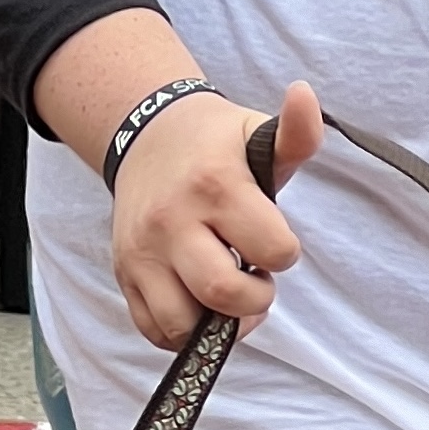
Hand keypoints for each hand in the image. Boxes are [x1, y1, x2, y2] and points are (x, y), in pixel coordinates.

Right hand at [110, 81, 323, 346]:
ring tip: (227, 302)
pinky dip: (182, 334)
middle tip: (256, 282)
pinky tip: (199, 310)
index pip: (270, 250)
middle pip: (222, 293)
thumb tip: (303, 95)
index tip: (277, 246)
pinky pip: (153, 331)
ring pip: (181, 324)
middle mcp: (172, 223)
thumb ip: (296, 131)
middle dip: (254, 301)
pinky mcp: (125, 277)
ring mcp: (143, 255)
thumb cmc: (215, 146)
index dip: (285, 255)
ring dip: (215, 327)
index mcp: (215, 185)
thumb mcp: (257, 131)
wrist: (146, 140)